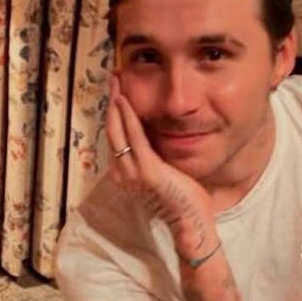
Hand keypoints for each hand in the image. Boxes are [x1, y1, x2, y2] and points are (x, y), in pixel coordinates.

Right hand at [106, 76, 217, 259]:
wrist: (190, 223)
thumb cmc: (183, 201)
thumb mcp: (166, 174)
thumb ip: (158, 157)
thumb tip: (162, 138)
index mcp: (127, 174)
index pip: (117, 138)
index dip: (115, 113)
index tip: (117, 91)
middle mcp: (124, 173)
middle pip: (112, 131)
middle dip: (112, 102)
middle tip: (113, 78)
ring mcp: (133, 173)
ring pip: (118, 132)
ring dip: (116, 104)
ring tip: (116, 82)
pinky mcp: (147, 170)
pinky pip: (134, 138)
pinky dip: (128, 117)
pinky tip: (126, 100)